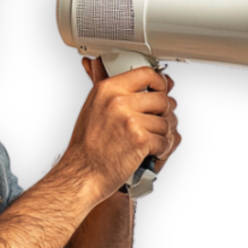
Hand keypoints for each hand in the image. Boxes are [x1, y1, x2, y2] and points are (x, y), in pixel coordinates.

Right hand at [57, 57, 181, 202]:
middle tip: (159, 123)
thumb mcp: (91, 109)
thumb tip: (117, 75)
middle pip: (161, 98)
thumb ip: (110, 93)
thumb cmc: (85, 148)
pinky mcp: (140, 139)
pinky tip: (152, 152)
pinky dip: (161, 149)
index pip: (146, 74)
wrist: (82, 174)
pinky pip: (164, 140)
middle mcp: (118, 101)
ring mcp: (130, 119)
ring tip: (153, 141)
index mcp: (107, 90)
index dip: (160, 82)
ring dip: (163, 134)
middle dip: (165, 113)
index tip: (163, 89)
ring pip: (165, 121)